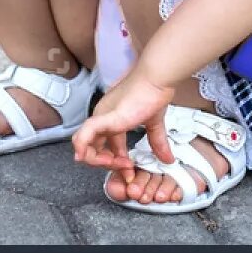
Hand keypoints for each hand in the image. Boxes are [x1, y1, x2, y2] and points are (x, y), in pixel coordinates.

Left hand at [72, 69, 175, 183]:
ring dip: (99, 162)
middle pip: (93, 149)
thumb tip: (168, 159)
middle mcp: (102, 117)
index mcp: (112, 118)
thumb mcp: (154, 123)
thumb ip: (157, 141)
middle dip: (109, 165)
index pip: (107, 146)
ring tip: (121, 166)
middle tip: (127, 171)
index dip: (117, 163)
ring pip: (84, 146)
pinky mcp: (103, 118)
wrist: (155, 79)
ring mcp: (100, 117)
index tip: (131, 173)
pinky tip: (89, 159)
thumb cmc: (154, 93)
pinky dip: (83, 149)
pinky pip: (84, 136)